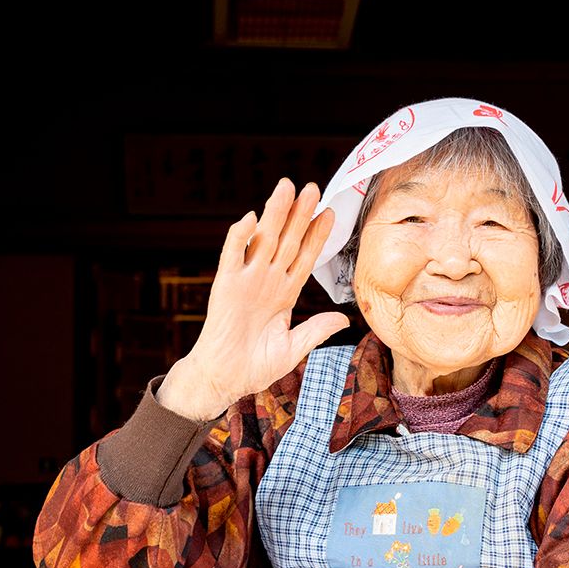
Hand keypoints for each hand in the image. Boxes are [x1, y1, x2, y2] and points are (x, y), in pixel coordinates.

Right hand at [157, 179, 348, 419]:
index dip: (317, 237)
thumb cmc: (255, 367)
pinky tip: (251, 217)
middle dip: (300, 215)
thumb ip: (315, 330)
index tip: (330, 214)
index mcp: (284, 294)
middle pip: (287, 241)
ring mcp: (246, 280)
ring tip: (286, 188)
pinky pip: (232, 254)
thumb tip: (342, 319)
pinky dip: (240, 236)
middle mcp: (267, 281)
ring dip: (274, 214)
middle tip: (312, 188)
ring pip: (263, 240)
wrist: (225, 379)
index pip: (304, 258)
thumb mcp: (293, 349)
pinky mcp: (226, 285)